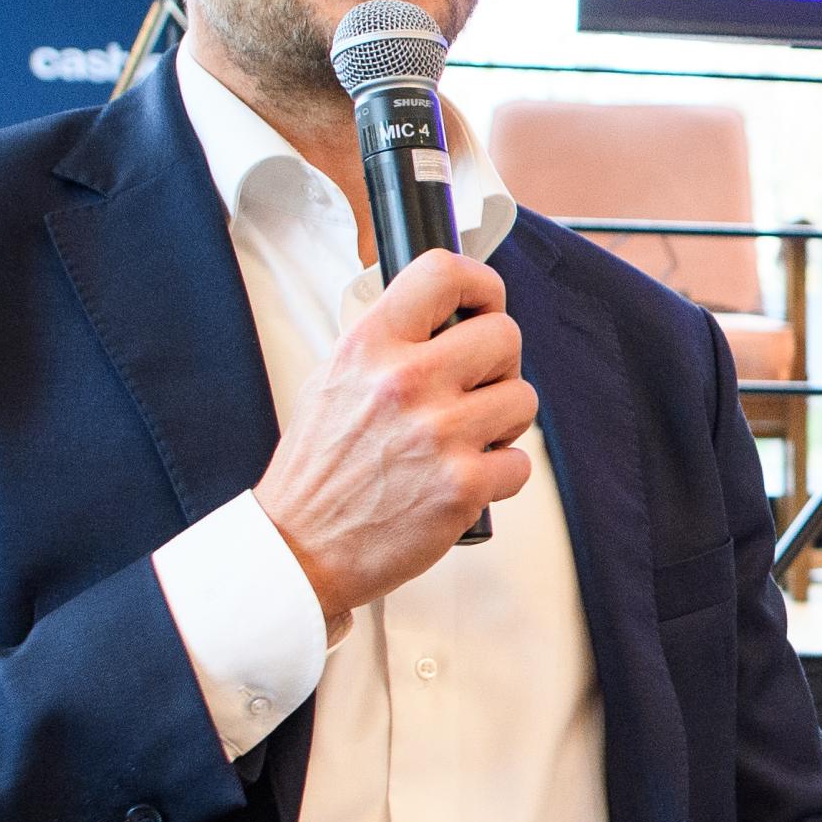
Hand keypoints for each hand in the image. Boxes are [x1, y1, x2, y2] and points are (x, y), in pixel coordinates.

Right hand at [254, 251, 533, 620]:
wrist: (299, 548)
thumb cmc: (319, 468)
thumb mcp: (334, 379)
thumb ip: (388, 343)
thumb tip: (449, 316)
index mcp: (370, 345)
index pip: (443, 273)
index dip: (481, 284)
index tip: (484, 303)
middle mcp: (405, 381)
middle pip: (504, 335)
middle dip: (499, 364)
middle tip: (475, 389)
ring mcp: (438, 433)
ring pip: (523, 398)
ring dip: (503, 421)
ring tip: (466, 439)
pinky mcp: (463, 486)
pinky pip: (520, 463)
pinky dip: (500, 475)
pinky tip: (464, 480)